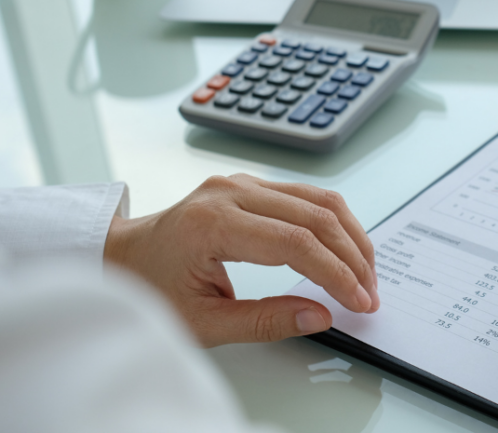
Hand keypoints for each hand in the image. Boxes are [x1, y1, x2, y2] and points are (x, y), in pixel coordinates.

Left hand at [104, 173, 378, 346]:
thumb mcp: (203, 322)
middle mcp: (230, 192)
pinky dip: (334, 224)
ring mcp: (242, 182)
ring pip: (319, 199)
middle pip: (316, 215)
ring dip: (351, 236)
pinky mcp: (251, 184)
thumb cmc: (150, 290)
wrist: (121, 258)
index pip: (296, 243)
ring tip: (366, 274)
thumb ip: (265, 321)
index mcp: (213, 223)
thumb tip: (321, 316)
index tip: (359, 302)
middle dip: (352, 257)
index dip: (336, 274)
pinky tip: (345, 249)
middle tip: (370, 293)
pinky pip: (306, 196)